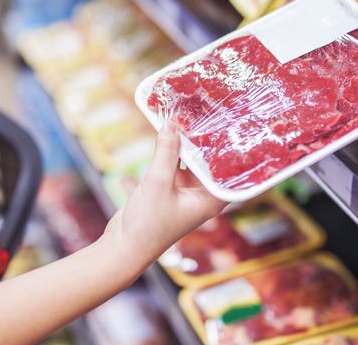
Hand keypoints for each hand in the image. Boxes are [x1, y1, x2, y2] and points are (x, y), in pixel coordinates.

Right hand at [104, 123, 227, 264]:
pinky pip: (175, 165)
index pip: (230, 171)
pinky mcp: (169, 189)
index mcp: (210, 200)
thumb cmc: (147, 224)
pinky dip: (172, 151)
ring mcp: (185, 192)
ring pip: (191, 161)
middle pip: (210, 163)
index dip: (231, 149)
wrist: (123, 246)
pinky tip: (168, 131)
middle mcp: (202, 195)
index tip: (233, 125)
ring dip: (187, 144)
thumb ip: (166, 152)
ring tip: (190, 115)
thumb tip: (171, 124)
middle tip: (210, 111)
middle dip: (206, 141)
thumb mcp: (158, 183)